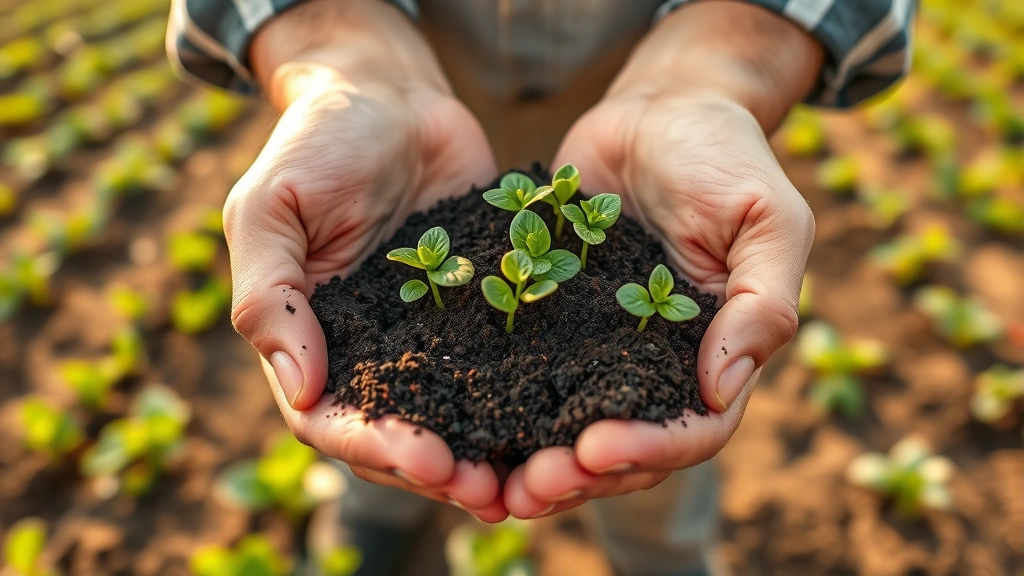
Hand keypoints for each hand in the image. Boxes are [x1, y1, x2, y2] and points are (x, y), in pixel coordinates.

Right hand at [225, 74, 507, 520]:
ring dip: (491, 452)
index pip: (333, 419)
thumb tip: (300, 386)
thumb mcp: (271, 207)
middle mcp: (375, 350)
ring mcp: (432, 335)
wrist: (390, 94)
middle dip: (442, 470)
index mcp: (316, 339)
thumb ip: (272, 295)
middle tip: (491, 492)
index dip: (376, 448)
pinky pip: (508, 360)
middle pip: (402, 434)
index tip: (426, 460)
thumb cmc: (317, 142)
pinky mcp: (485, 308)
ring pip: (460, 412)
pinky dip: (533, 395)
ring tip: (535, 478)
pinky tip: (570, 414)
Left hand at [503, 93, 813, 517]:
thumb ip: (761, 301)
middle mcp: (654, 364)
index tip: (595, 447)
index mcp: (714, 354)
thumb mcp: (767, 219)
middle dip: (580, 475)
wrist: (659, 110)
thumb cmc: (725, 157)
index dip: (648, 448)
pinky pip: (523, 370)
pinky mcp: (552, 319)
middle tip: (529, 487)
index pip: (692, 428)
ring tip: (488, 482)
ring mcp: (599, 346)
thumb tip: (720, 389)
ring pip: (567, 424)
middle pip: (623, 446)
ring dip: (533, 459)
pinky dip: (496, 404)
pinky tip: (455, 419)